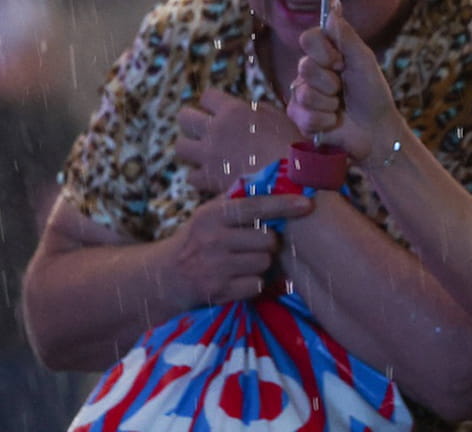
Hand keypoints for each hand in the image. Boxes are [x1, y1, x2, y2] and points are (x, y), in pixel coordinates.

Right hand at [167, 192, 312, 305]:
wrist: (164, 277)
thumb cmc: (196, 240)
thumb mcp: (208, 215)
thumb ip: (235, 202)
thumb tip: (273, 179)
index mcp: (212, 214)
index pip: (255, 206)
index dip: (283, 205)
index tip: (307, 203)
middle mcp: (213, 239)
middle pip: (267, 239)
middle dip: (268, 243)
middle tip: (255, 244)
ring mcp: (215, 267)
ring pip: (265, 263)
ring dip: (261, 264)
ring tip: (244, 261)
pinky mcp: (218, 292)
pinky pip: (256, 285)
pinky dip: (253, 284)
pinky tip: (238, 279)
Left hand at [176, 88, 301, 193]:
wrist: (288, 182)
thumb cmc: (289, 147)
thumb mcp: (276, 118)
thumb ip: (254, 111)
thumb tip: (245, 110)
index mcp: (233, 110)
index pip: (207, 96)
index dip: (213, 103)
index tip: (219, 111)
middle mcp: (215, 129)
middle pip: (184, 117)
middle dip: (192, 122)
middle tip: (203, 130)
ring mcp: (208, 155)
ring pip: (180, 146)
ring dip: (190, 149)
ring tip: (203, 154)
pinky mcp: (208, 179)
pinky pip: (191, 176)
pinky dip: (199, 177)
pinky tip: (211, 177)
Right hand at [289, 0, 402, 163]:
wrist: (375, 130)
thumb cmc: (372, 93)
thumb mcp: (363, 60)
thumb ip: (346, 34)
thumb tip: (334, 3)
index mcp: (325, 54)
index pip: (308, 38)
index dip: (323, 51)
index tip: (340, 61)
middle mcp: (309, 71)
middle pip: (304, 66)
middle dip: (330, 81)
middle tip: (343, 88)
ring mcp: (301, 94)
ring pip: (304, 93)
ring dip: (329, 103)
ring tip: (340, 106)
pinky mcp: (299, 117)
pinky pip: (303, 115)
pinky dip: (324, 120)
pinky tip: (334, 121)